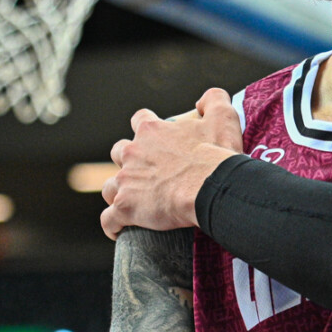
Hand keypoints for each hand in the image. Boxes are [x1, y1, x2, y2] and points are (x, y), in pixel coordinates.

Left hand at [100, 88, 242, 238]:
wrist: (210, 187)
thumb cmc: (216, 154)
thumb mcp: (222, 117)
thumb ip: (213, 99)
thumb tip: (201, 101)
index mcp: (152, 131)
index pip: (140, 120)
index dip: (145, 128)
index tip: (154, 139)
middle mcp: (132, 153)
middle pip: (119, 152)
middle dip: (128, 161)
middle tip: (147, 174)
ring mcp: (126, 180)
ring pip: (109, 186)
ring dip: (118, 192)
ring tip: (133, 203)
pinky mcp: (125, 207)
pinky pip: (108, 219)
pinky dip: (112, 225)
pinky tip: (118, 231)